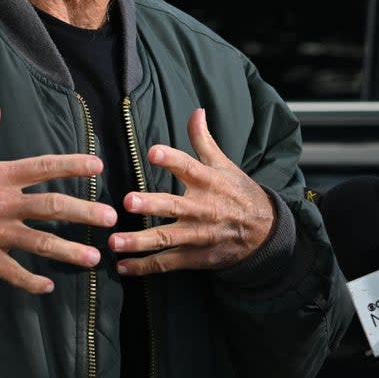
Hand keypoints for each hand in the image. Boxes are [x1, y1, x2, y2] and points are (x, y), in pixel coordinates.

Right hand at [0, 102, 117, 293]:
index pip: (42, 167)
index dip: (71, 165)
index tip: (98, 166)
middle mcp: (1, 204)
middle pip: (51, 207)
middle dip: (84, 213)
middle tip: (110, 218)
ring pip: (39, 243)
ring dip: (69, 251)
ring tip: (94, 257)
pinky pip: (12, 272)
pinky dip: (30, 281)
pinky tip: (49, 286)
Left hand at [108, 108, 274, 274]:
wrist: (264, 232)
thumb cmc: (238, 193)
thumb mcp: (224, 165)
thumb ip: (203, 140)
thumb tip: (196, 110)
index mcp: (209, 182)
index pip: (190, 168)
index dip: (172, 160)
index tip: (153, 152)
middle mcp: (203, 209)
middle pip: (174, 207)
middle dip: (151, 205)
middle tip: (127, 201)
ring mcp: (198, 236)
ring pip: (167, 239)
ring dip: (139, 242)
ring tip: (114, 241)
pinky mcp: (196, 257)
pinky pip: (168, 263)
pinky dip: (145, 267)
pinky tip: (122, 266)